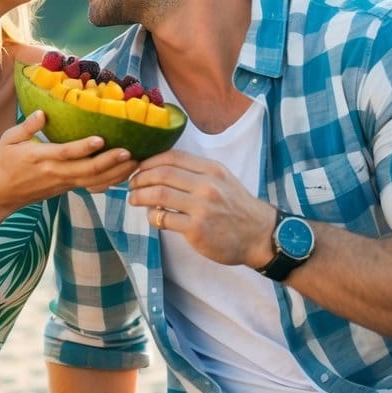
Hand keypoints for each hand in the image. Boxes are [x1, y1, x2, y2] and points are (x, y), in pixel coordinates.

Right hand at [0, 112, 136, 214]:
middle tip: (131, 152)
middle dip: (110, 162)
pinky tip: (124, 174)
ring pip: (93, 181)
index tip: (101, 139)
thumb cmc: (3, 163)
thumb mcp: (8, 139)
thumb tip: (42, 112)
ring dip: (116, 173)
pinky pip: (91, 186)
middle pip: (87, 170)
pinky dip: (109, 181)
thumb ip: (27, 126)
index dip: (84, 148)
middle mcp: (55, 172)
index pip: (66, 153)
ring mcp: (62, 183)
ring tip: (136, 162)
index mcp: (40, 157)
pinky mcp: (66, 188)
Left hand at [129, 149, 275, 267]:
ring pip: (159, 195)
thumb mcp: (223, 180)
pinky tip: (152, 217)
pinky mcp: (196, 229)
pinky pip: (164, 219)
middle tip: (132, 185)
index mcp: (212, 170)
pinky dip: (152, 216)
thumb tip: (162, 169)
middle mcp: (207, 185)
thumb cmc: (237, 208)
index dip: (150, 161)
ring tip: (134, 199)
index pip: (173, 157)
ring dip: (140, 196)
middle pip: (162, 174)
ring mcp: (202, 207)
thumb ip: (197, 173)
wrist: (259, 235)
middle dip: (140, 178)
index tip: (139, 168)